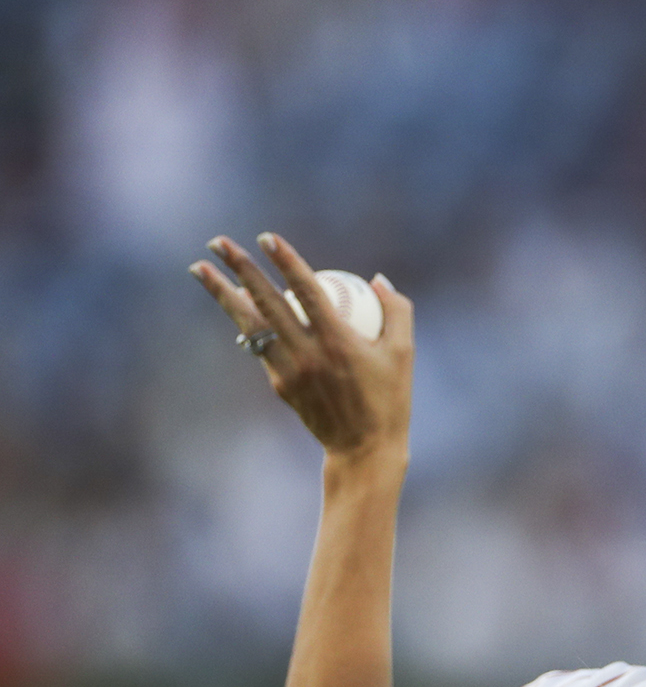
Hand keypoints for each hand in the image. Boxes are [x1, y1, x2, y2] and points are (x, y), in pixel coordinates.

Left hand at [191, 233, 414, 461]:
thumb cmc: (391, 398)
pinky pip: (259, 346)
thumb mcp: (405, 353)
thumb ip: (397, 311)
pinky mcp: (279, 384)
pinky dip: (245, 321)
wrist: (363, 449)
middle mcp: (308, 353)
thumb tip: (375, 279)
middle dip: (240, 268)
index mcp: (339, 342)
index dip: (286, 262)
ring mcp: (288, 370)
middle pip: (267, 302)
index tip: (267, 238)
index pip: (307, 291)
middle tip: (217, 242)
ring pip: (249, 324)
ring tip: (199, 268)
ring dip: (222, 294)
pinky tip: (237, 303)